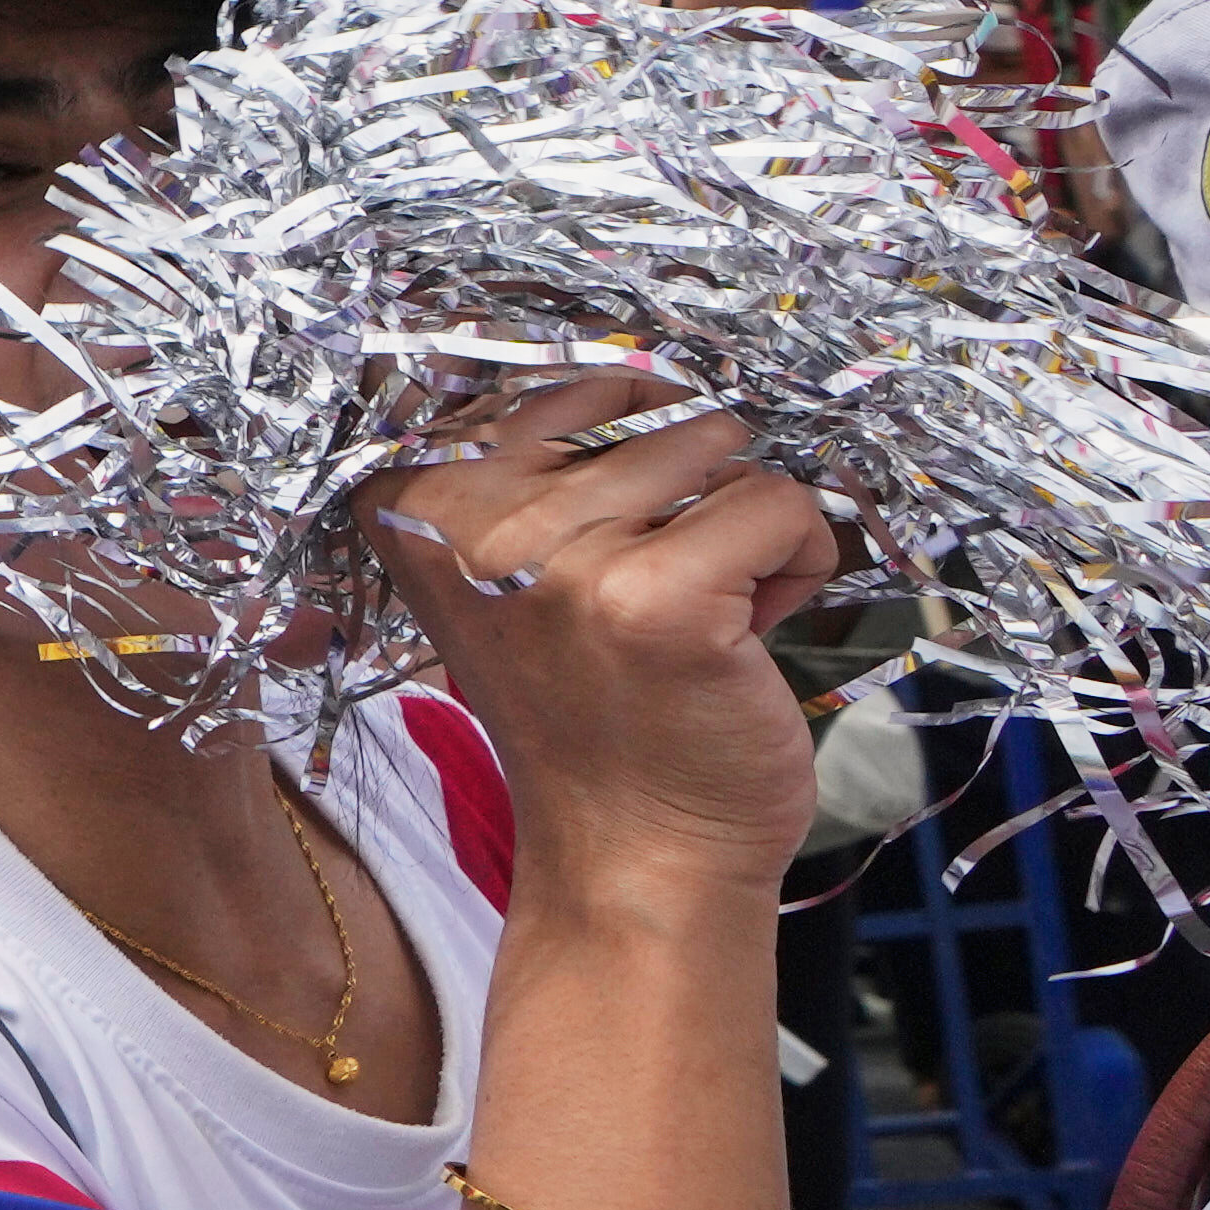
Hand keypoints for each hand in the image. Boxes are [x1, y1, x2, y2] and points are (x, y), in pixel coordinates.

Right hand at [365, 375, 837, 913]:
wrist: (633, 851)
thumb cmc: (593, 706)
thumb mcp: (511, 567)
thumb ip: (531, 464)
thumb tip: (637, 359)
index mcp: (412, 495)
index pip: (561, 380)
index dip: (615, 453)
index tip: (595, 548)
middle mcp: (468, 517)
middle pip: (648, 407)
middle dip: (687, 490)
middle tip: (657, 590)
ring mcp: (557, 556)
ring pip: (720, 447)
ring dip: (741, 526)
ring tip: (703, 612)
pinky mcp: (656, 596)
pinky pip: (779, 502)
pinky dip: (796, 559)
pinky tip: (749, 631)